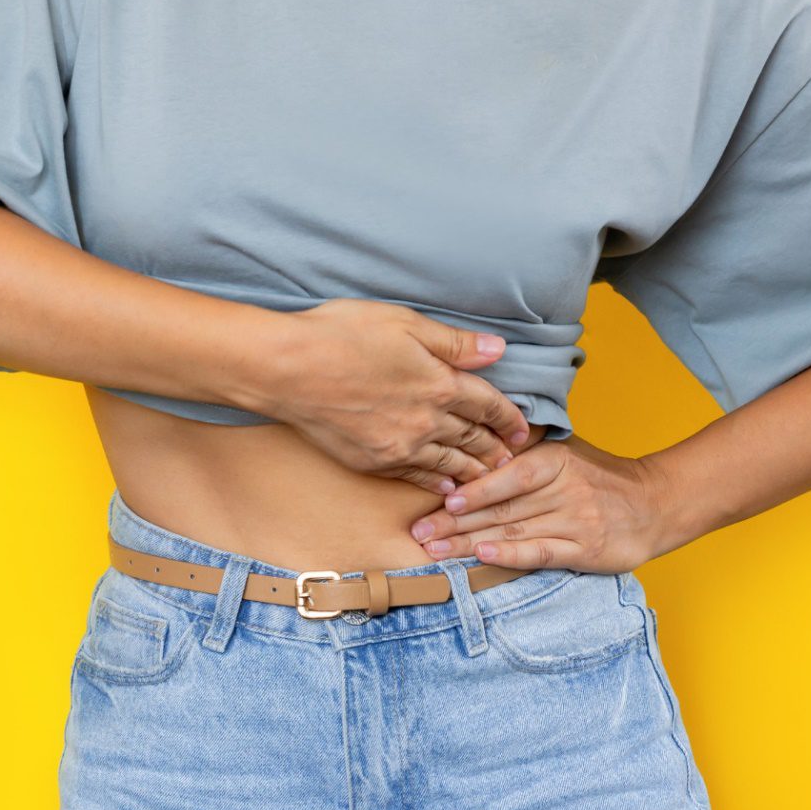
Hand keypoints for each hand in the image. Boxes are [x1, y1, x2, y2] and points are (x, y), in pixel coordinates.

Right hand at [253, 298, 533, 493]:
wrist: (287, 369)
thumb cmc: (342, 334)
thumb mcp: (405, 323)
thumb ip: (454, 343)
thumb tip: (498, 351)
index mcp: (439, 382)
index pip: (487, 404)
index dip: (508, 417)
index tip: (523, 428)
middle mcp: (427, 420)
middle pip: (472, 437)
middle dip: (495, 448)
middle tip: (512, 458)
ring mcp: (400, 445)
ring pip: (449, 461)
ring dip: (473, 469)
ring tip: (488, 476)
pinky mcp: (373, 460)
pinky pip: (415, 475)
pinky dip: (436, 481)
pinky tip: (445, 486)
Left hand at [406, 434, 667, 573]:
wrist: (656, 503)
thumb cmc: (602, 477)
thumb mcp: (568, 452)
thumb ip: (528, 450)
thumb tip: (479, 442)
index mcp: (556, 460)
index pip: (508, 476)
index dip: (474, 490)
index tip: (442, 501)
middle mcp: (564, 489)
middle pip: (502, 508)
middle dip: (455, 522)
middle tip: (419, 532)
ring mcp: (575, 520)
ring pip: (514, 530)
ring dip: (469, 543)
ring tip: (434, 550)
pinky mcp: (585, 549)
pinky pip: (542, 552)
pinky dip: (511, 554)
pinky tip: (484, 557)